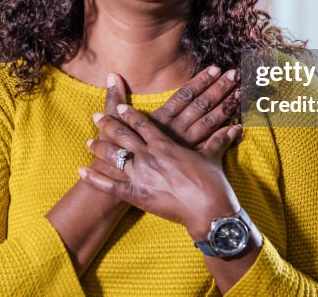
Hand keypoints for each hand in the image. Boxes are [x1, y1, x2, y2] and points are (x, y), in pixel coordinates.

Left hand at [80, 104, 242, 239]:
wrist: (209, 210)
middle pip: (123, 136)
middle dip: (108, 125)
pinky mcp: (137, 195)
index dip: (128, 115)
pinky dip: (94, 179)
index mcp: (165, 144)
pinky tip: (81, 172)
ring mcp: (141, 176)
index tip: (118, 107)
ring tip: (89, 142)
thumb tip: (236, 127)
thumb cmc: (212, 183)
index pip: (142, 124)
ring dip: (99, 148)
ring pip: (114, 157)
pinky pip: (111, 186)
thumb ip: (219, 139)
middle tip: (96, 117)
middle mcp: (150, 156)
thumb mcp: (212, 157)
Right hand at [106, 66, 242, 149]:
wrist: (120, 187)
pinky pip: (211, 147)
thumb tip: (112, 74)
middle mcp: (175, 132)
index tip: (216, 68)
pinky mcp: (188, 162)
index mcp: (161, 120)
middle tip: (235, 74)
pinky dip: (225, 136)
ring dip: (225, 107)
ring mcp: (184, 147)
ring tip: (241, 93)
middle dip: (219, 89)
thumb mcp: (114, 124)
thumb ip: (115, 99)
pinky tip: (239, 127)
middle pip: (201, 106)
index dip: (201, 81)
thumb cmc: (115, 155)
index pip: (185, 95)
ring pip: (209, 124)